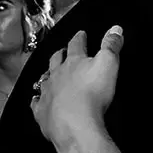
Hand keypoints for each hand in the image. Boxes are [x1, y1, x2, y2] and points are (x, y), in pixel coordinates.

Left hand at [32, 27, 123, 147]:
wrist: (74, 124)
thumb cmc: (92, 94)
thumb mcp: (108, 64)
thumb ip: (111, 46)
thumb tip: (116, 28)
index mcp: (74, 62)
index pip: (76, 45)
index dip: (79, 38)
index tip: (81, 34)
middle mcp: (57, 75)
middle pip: (56, 60)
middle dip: (60, 54)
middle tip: (63, 50)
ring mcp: (47, 93)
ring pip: (45, 80)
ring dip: (48, 75)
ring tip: (49, 73)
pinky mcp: (43, 112)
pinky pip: (37, 104)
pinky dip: (37, 100)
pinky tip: (37, 100)